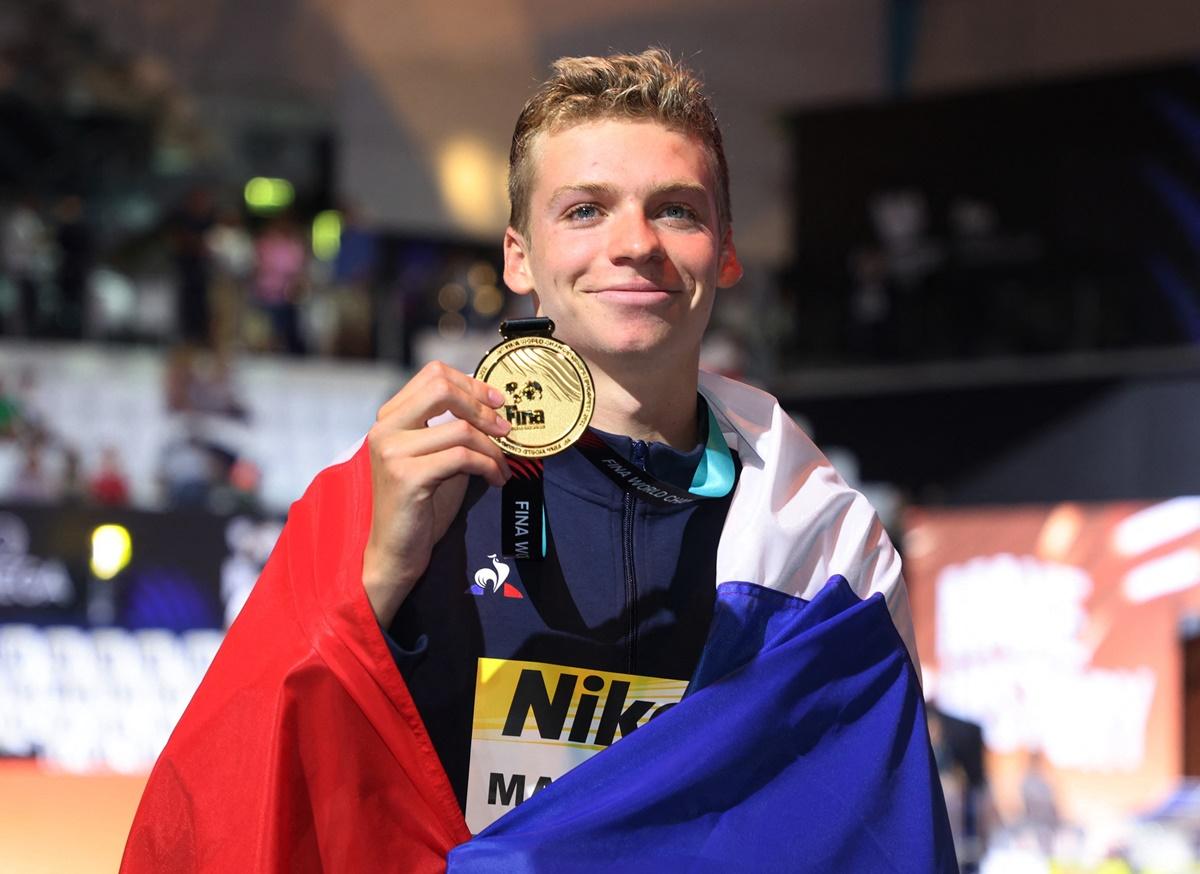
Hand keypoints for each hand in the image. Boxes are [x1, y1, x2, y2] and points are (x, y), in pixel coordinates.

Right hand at [362, 362, 511, 623]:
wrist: (396, 551)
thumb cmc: (421, 504)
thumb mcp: (437, 456)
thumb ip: (454, 428)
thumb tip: (493, 405)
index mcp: (390, 418)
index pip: (433, 375)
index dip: (471, 383)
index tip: (497, 402)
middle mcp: (385, 429)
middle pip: (442, 389)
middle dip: (482, 406)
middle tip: (505, 428)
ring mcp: (392, 452)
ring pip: (459, 429)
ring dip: (492, 448)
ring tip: (502, 466)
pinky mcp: (407, 476)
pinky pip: (462, 457)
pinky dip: (488, 466)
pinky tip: (496, 480)